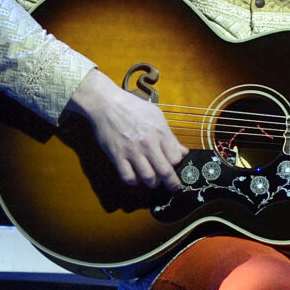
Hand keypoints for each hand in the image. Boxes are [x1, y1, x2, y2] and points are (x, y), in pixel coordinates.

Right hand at [69, 70, 187, 190]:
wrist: (106, 104)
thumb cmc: (133, 107)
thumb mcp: (156, 115)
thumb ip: (170, 136)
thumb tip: (183, 152)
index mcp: (160, 131)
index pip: (175, 158)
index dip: (177, 164)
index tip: (174, 165)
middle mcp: (147, 142)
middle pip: (165, 171)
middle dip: (172, 183)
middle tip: (173, 186)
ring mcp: (131, 150)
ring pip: (148, 178)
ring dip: (153, 183)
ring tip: (154, 181)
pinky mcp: (117, 156)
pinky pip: (128, 177)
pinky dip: (134, 181)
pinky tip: (136, 176)